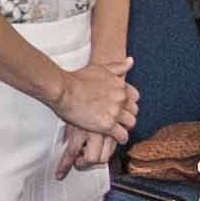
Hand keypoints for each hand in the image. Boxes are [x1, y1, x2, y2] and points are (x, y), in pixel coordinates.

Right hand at [47, 51, 137, 167]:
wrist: (63, 89)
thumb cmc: (78, 78)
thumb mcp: (101, 68)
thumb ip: (118, 66)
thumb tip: (130, 61)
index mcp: (121, 85)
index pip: (135, 97)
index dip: (128, 103)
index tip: (122, 107)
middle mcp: (121, 98)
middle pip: (134, 111)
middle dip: (127, 116)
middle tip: (119, 120)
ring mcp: (115, 112)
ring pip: (130, 123)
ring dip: (125, 127)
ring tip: (118, 130)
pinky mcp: (107, 125)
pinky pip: (122, 135)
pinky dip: (120, 138)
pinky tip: (116, 139)